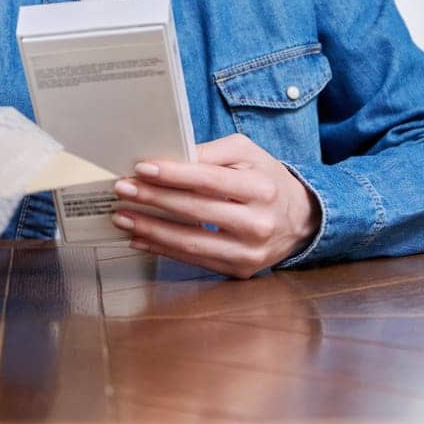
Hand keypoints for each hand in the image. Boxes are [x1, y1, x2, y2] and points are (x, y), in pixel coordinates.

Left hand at [110, 133, 319, 278]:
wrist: (301, 219)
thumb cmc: (266, 179)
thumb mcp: (246, 153)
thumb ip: (209, 152)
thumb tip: (168, 158)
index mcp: (260, 188)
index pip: (209, 180)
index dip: (173, 175)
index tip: (141, 168)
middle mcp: (258, 223)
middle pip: (196, 211)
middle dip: (153, 200)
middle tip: (122, 190)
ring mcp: (250, 252)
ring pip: (191, 242)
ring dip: (151, 230)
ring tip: (123, 217)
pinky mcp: (241, 271)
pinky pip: (194, 261)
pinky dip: (163, 249)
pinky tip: (140, 238)